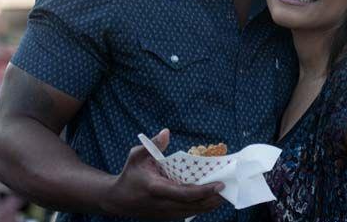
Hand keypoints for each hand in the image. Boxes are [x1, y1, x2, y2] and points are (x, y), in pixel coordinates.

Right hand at [102, 129, 224, 219]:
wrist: (117, 200)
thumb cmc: (129, 174)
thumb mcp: (137, 155)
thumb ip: (153, 144)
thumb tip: (166, 132)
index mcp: (156, 188)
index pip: (185, 193)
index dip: (204, 191)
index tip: (219, 184)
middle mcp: (162, 204)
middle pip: (193, 206)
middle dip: (212, 199)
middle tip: (229, 189)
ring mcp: (165, 213)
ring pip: (192, 212)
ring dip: (209, 204)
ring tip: (224, 195)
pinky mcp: (167, 217)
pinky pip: (188, 213)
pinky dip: (200, 207)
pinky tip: (211, 200)